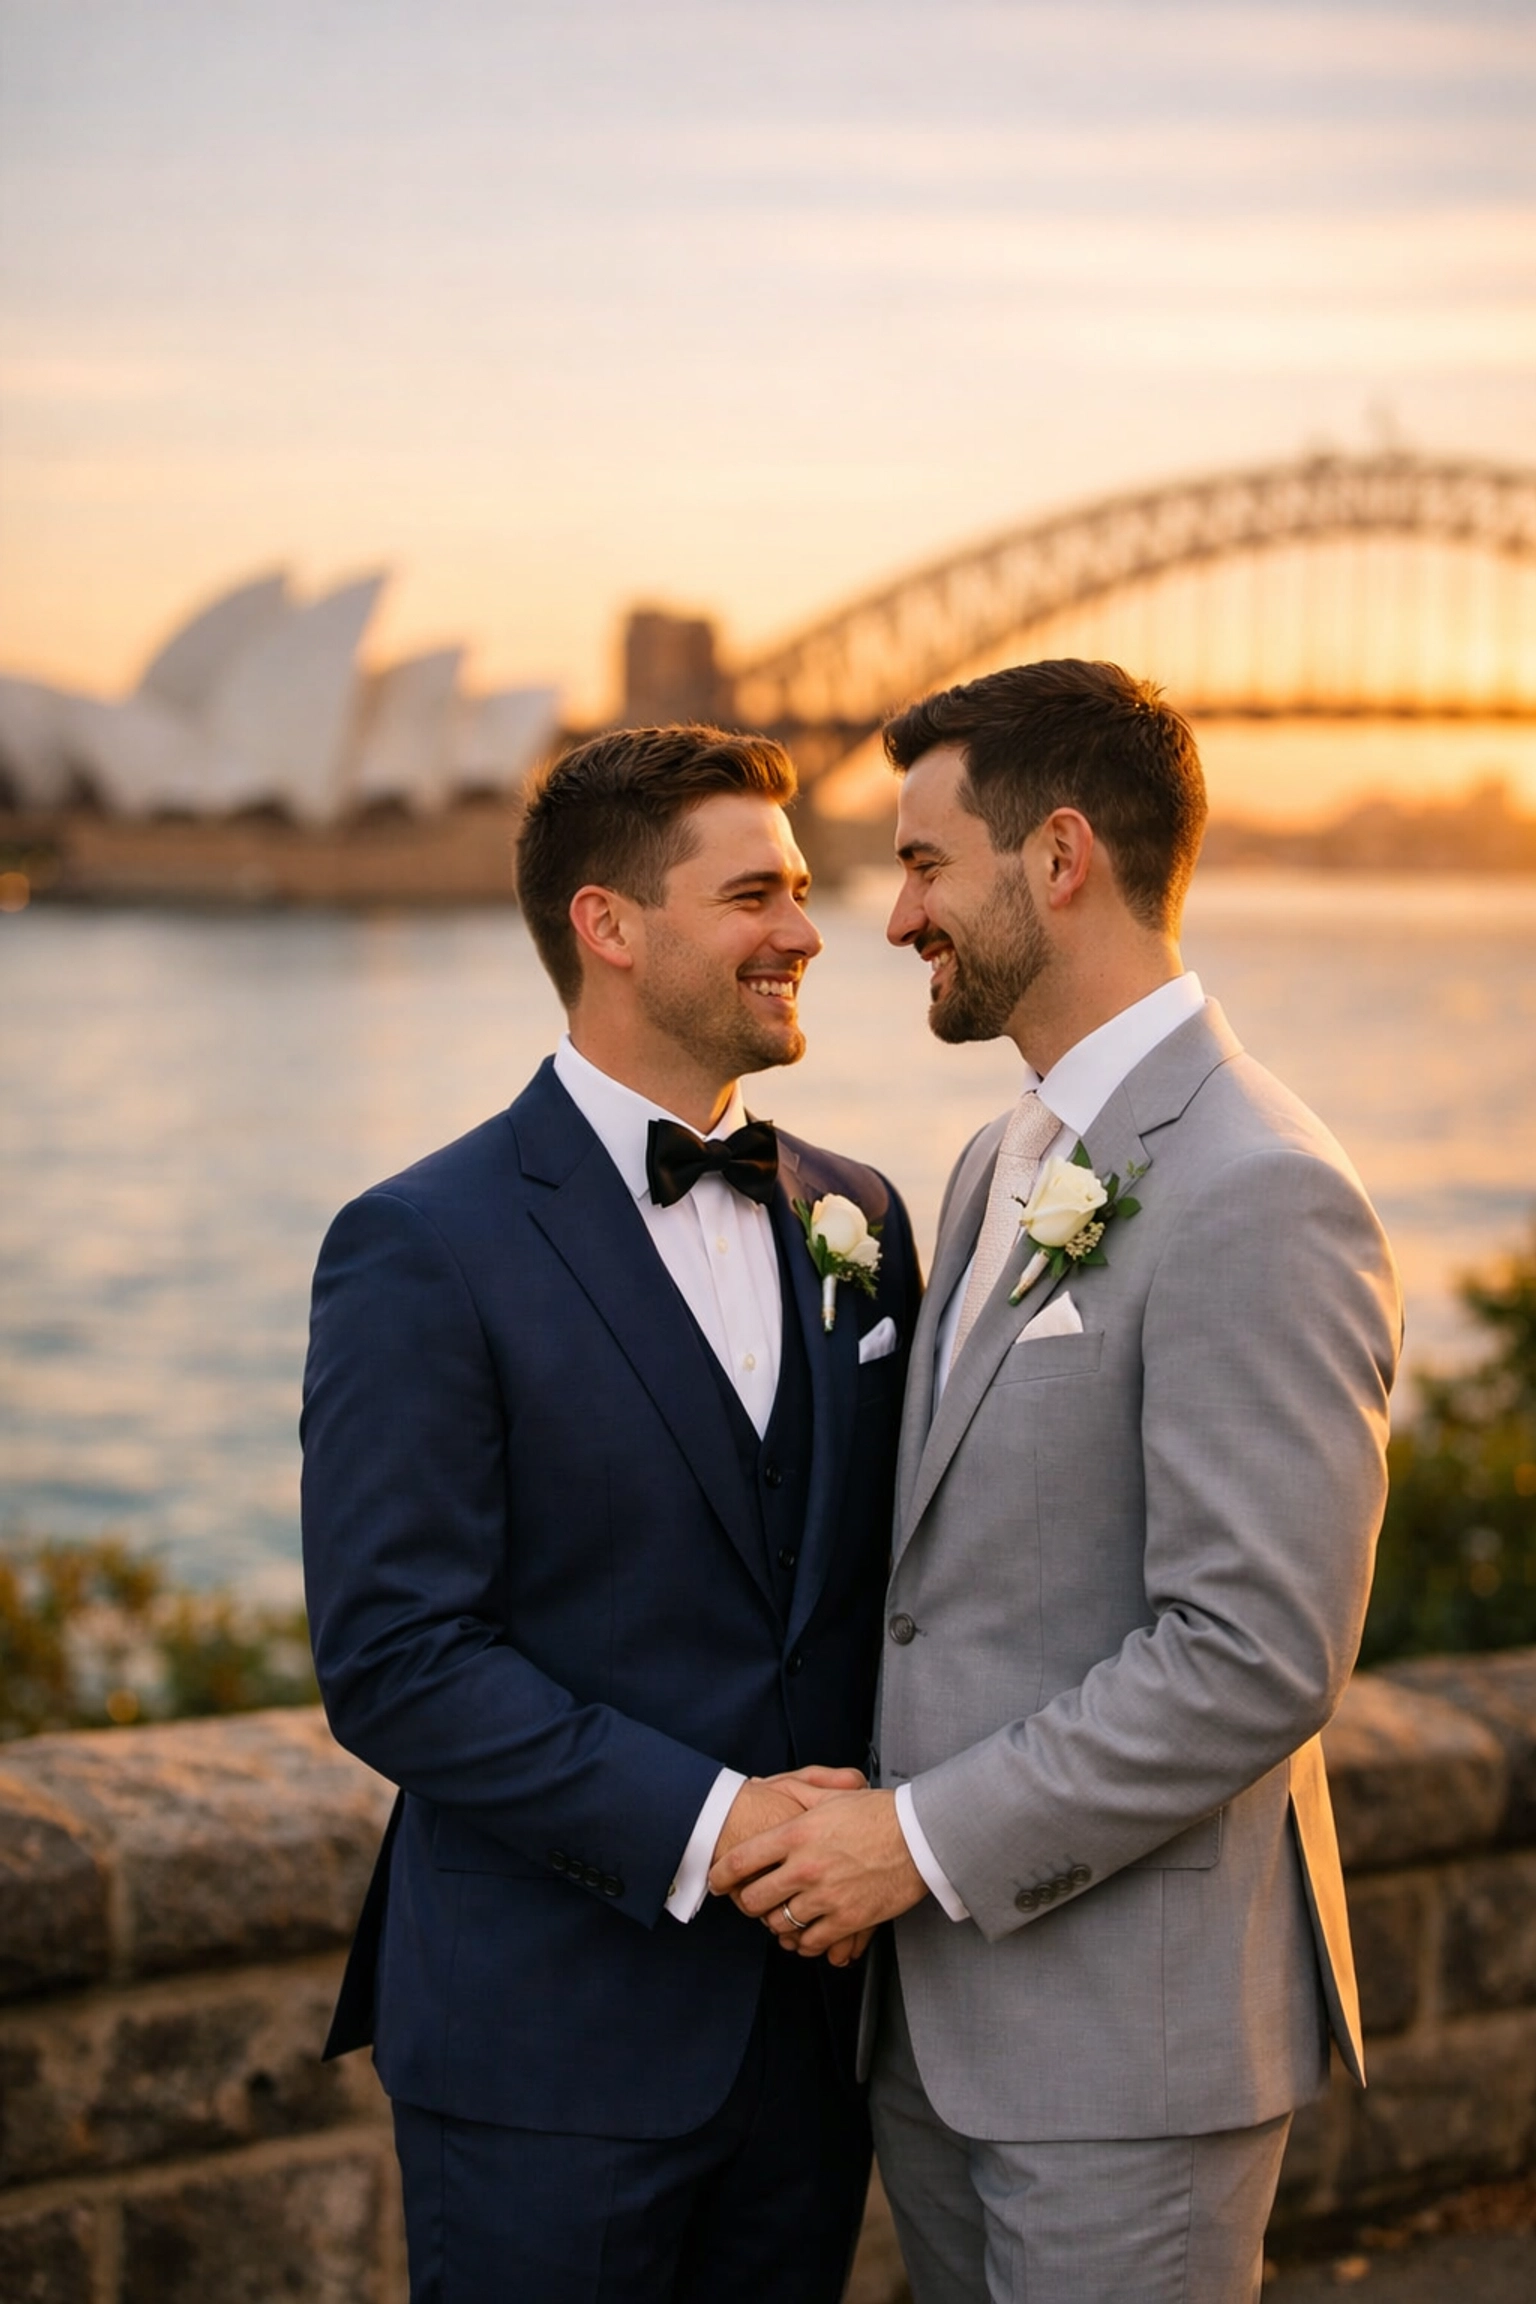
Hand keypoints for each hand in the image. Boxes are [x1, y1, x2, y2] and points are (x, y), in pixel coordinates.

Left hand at [709, 1787, 926, 1955]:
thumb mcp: (831, 1795)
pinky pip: (810, 1942)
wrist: (920, 1836)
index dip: (720, 1875)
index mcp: (796, 1833)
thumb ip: (795, 1793)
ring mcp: (825, 1896)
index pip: (741, 1860)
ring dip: (776, 1923)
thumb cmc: (878, 1812)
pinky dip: (803, 1942)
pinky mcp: (846, 1920)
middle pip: (754, 1899)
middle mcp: (805, 1867)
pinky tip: (804, 1936)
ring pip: (779, 1924)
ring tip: (780, 1917)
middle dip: (746, 1904)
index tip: (716, 1882)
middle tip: (749, 1903)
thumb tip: (761, 1785)